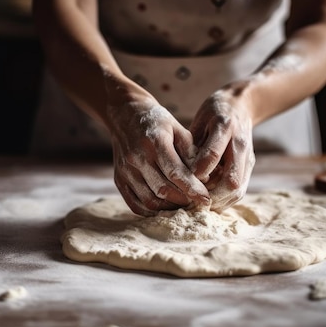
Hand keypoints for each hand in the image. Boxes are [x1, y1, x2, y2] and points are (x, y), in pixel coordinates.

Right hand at [108, 93, 210, 215]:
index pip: (176, 173)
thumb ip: (191, 152)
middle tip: (197, 203)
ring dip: (169, 208)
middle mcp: (137, 157)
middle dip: (183, 200)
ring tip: (182, 206)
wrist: (125, 115)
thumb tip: (204, 179)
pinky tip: (164, 209)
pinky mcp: (119, 179)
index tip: (206, 199)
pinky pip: (135, 204)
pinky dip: (151, 212)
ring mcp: (126, 170)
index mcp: (154, 141)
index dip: (192, 189)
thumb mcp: (178, 128)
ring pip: (149, 200)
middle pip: (163, 190)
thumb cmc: (157, 122)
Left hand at [189, 84, 255, 211]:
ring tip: (199, 206)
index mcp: (225, 127)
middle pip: (232, 180)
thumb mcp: (200, 119)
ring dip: (219, 202)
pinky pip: (239, 190)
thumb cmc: (214, 111)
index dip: (199, 170)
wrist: (242, 104)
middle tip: (192, 202)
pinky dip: (224, 200)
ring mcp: (247, 157)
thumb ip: (192, 142)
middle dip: (212, 196)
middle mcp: (239, 144)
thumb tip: (179, 168)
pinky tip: (209, 202)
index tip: (186, 180)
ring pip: (238, 190)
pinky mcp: (249, 166)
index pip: (213, 154)